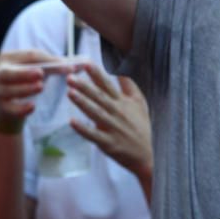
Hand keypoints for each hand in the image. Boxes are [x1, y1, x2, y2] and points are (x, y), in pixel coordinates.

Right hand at [0, 50, 73, 124]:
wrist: (13, 107)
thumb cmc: (30, 81)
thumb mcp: (42, 70)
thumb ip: (60, 65)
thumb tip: (84, 61)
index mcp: (10, 58)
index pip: (30, 56)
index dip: (50, 60)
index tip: (68, 66)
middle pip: (9, 72)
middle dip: (24, 72)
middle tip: (41, 73)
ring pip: (7, 90)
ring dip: (25, 88)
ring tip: (40, 87)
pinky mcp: (1, 108)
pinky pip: (9, 108)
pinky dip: (21, 108)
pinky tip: (33, 107)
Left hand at [67, 64, 152, 181]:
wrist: (149, 154)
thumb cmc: (142, 128)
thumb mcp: (140, 104)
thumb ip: (129, 87)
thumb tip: (121, 71)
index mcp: (124, 103)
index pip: (108, 86)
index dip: (97, 74)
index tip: (86, 64)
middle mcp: (118, 113)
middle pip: (99, 97)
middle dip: (85, 86)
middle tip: (70, 77)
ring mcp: (113, 128)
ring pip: (96, 113)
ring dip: (83, 103)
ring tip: (70, 93)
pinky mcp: (109, 144)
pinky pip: (94, 135)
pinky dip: (83, 129)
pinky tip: (72, 122)